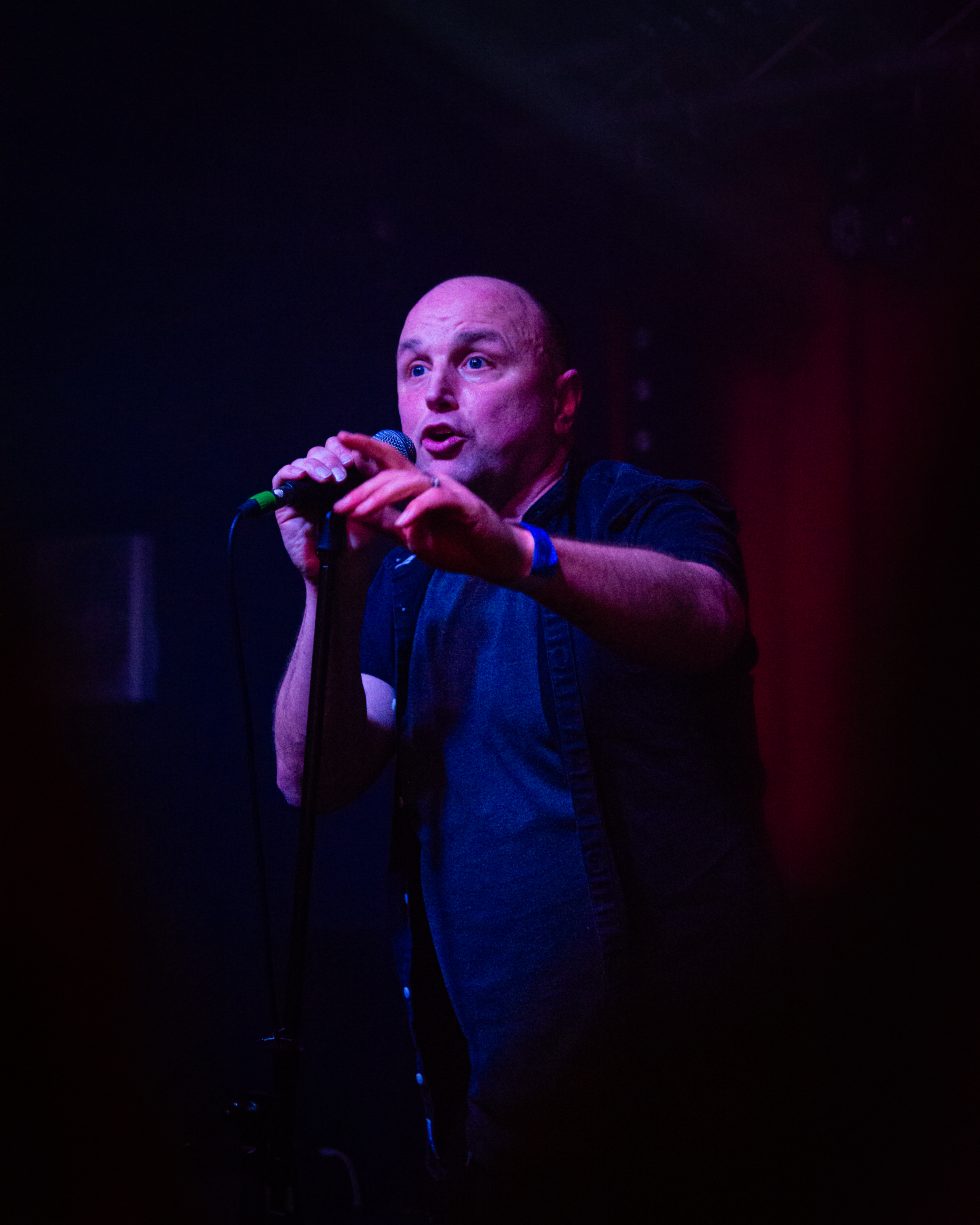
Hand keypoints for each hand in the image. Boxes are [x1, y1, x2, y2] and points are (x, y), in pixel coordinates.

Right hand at [272, 432, 415, 580]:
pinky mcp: (287, 501)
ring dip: (317, 465)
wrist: (344, 570)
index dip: (346, 448)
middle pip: (323, 450)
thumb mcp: (373, 509)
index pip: (342, 450)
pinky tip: (304, 476)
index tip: (355, 459)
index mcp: (345, 478)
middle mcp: (324, 481)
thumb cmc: (361, 543)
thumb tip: (370, 455)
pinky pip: (283, 476)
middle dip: (333, 457)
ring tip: (329, 479)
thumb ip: (372, 483)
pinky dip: (292, 471)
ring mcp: (305, 489)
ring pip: (305, 460)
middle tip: (343, 473)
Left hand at [332, 432, 532, 583]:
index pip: (388, 462)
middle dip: (363, 487)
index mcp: (418, 487)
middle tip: (341, 504)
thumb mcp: (411, 536)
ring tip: (362, 511)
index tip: (338, 439)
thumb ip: (386, 524)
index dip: (365, 447)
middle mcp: (431, 483)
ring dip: (382, 497)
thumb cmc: (457, 544)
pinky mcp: (464, 505)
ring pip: (410, 482)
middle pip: (392, 472)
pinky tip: (404, 523)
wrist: (493, 559)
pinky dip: (417, 510)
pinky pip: (436, 500)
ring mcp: (448, 491)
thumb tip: (356, 514)